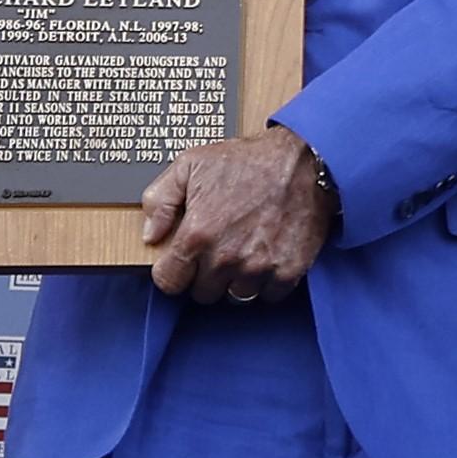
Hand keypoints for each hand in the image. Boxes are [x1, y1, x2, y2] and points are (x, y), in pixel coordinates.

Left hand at [141, 125, 334, 303]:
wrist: (305, 160)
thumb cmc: (249, 160)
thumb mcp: (190, 164)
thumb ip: (160, 200)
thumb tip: (151, 235)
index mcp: (197, 235)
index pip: (169, 282)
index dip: (173, 272)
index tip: (183, 263)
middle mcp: (226, 258)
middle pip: (203, 293)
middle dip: (206, 276)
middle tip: (218, 251)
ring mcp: (259, 267)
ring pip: (236, 297)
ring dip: (236, 281)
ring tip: (244, 253)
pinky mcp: (288, 271)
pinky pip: (268, 295)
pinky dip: (266, 282)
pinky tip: (266, 258)